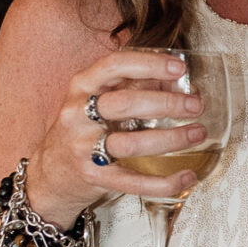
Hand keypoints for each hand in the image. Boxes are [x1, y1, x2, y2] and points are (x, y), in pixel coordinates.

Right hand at [29, 45, 210, 230]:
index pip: (114, 66)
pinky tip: (187, 175)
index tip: (179, 68)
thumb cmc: (80, 130)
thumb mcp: (94, 100)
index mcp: (80, 87)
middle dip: (166, 103)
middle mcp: (78, 115)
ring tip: (197, 133)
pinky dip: (165, 182)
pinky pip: (134, 181)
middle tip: (195, 105)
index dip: (149, 64)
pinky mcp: (94, 177)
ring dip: (171, 139)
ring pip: (132, 143)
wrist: (49, 175)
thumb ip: (130, 86)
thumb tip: (175, 80)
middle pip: (125, 104)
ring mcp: (83, 148)